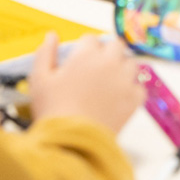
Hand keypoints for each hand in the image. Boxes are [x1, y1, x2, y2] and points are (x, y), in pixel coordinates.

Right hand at [29, 32, 143, 133]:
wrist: (70, 143)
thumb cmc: (53, 111)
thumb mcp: (39, 79)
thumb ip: (45, 52)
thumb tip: (52, 36)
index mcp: (86, 54)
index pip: (90, 39)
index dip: (84, 48)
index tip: (79, 61)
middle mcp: (109, 63)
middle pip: (116, 45)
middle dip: (107, 52)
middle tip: (97, 68)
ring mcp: (123, 81)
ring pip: (131, 63)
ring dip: (122, 68)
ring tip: (109, 82)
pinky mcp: (133, 101)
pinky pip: (140, 88)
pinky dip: (132, 90)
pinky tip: (120, 98)